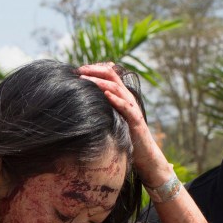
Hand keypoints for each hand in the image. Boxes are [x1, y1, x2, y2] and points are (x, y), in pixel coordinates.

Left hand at [78, 62, 173, 186]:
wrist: (144, 154)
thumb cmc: (125, 136)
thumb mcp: (111, 117)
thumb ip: (102, 106)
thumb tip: (83, 102)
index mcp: (121, 95)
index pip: (108, 74)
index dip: (94, 68)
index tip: (78, 68)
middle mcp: (127, 98)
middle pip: (112, 76)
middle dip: (94, 70)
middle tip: (78, 70)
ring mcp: (132, 108)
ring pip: (116, 88)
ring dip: (100, 82)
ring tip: (85, 79)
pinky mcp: (135, 120)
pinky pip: (126, 107)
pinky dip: (116, 99)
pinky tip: (106, 94)